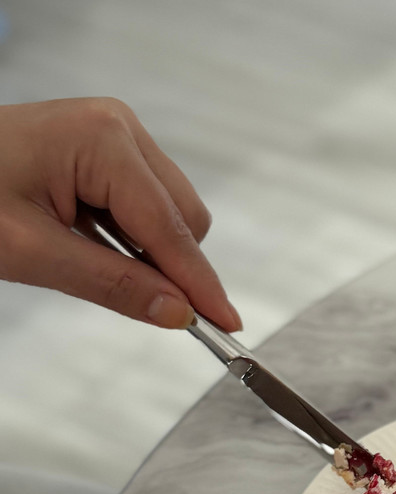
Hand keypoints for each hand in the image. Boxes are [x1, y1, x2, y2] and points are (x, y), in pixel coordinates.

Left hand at [0, 97, 241, 330]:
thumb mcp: (30, 253)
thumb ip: (112, 284)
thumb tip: (177, 314)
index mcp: (103, 140)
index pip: (170, 228)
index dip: (199, 283)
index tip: (226, 323)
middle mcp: (120, 128)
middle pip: (184, 218)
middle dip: (170, 265)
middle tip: (141, 304)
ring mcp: (116, 135)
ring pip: (172, 214)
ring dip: (147, 252)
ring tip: (86, 260)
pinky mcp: (108, 150)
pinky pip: (146, 205)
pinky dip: (131, 238)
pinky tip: (93, 245)